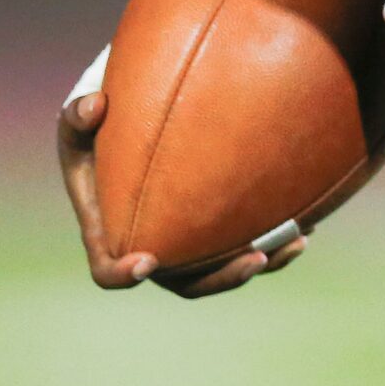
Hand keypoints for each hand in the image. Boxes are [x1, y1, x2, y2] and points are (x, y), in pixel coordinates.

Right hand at [56, 89, 305, 296]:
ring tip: (293, 242)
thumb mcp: (83, 113)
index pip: (108, 268)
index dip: (123, 273)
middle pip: (183, 281)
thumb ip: (79, 111)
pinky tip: (305, 228)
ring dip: (261, 262)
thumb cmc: (104, 122)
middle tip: (255, 257)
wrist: (138, 125)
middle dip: (221, 277)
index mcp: (108, 232)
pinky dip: (277, 244)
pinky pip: (249, 248)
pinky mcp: (217, 231)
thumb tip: (95, 104)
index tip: (146, 261)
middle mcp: (151, 247)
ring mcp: (187, 244)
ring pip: (222, 270)